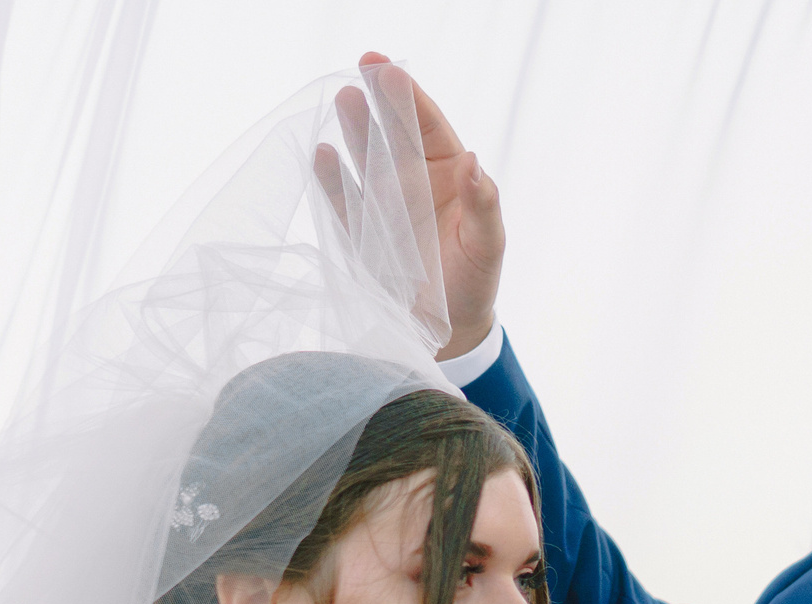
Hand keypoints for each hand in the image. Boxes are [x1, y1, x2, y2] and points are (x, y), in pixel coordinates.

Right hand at [357, 53, 503, 360]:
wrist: (449, 330)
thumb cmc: (475, 281)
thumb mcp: (488, 245)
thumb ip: (483, 205)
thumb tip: (473, 161)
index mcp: (448, 175)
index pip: (428, 126)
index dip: (410, 98)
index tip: (392, 72)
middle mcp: (412, 181)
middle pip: (393, 131)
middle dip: (379, 99)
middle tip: (365, 65)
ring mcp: (384, 205)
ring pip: (365, 157)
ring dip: (354, 130)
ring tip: (343, 100)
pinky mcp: (362, 233)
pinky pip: (343, 200)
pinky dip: (332, 180)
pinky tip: (322, 155)